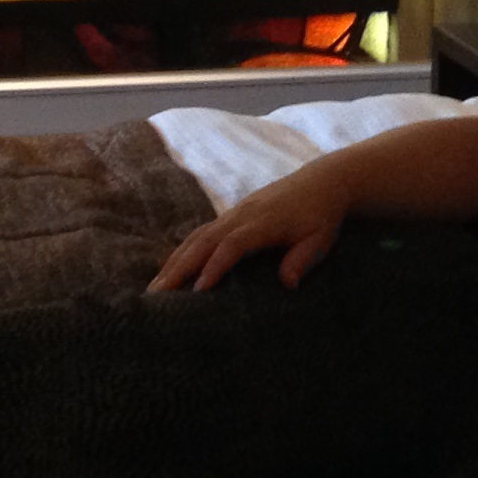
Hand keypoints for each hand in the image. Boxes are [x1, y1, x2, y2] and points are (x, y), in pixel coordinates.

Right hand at [150, 164, 352, 292]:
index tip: (198, 291)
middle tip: (157, 295)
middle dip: (179, 268)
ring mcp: (233, 213)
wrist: (322, 182)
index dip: (215, 266)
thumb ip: (302, 259)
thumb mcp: (320, 239)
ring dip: (174, 262)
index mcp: (263, 222)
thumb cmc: (322, 216)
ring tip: (155, 288)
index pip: (233, 245)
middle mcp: (242, 215)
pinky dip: (182, 251)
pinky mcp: (230, 215)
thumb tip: (288, 284)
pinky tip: (170, 270)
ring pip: (196, 237)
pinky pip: (200, 234)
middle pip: (204, 241)